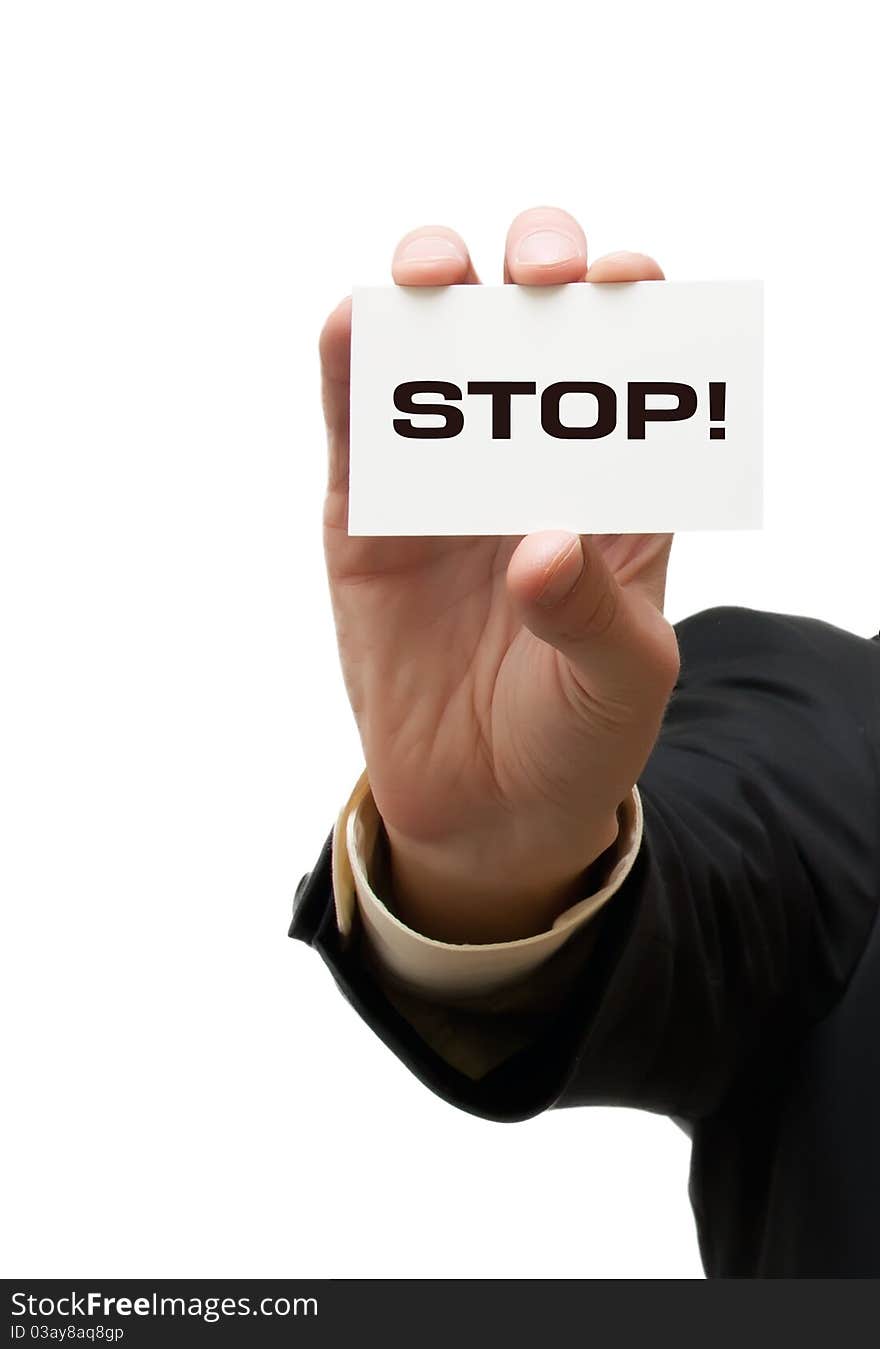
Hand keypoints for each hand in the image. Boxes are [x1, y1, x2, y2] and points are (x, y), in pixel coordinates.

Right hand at [319, 206, 679, 941]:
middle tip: (541, 273)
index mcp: (614, 486)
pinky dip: (347, 369)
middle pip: (531, 322)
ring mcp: (444, 483)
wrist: (486, 810)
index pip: (628, 364)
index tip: (621, 286)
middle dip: (537, 266)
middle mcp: (528, 463)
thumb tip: (541, 545)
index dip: (629, 304)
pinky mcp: (366, 519)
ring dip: (431, 288)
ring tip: (436, 275)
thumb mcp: (620, 683)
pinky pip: (354, 429)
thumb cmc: (575, 735)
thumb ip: (594, 614)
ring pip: (433, 349)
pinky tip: (350, 328)